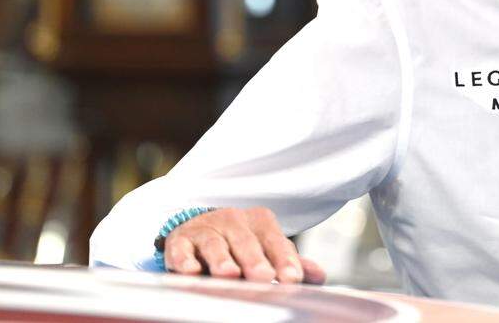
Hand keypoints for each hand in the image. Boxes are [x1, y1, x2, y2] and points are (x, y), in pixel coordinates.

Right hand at [162, 206, 326, 283]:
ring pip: (214, 244)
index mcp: (259, 221)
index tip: (292, 278)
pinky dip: (185, 261)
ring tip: (229, 274)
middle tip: (263, 278)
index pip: (275, 240)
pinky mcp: (180, 241)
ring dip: (222, 260)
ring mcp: (205, 229)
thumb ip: (289, 260)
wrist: (199, 228)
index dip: (284, 259)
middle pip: (246, 241)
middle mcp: (233, 220)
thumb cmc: (240, 242)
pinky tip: (191, 272)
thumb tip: (319, 276)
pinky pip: (181, 250)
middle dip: (254, 260)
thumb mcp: (265, 246)